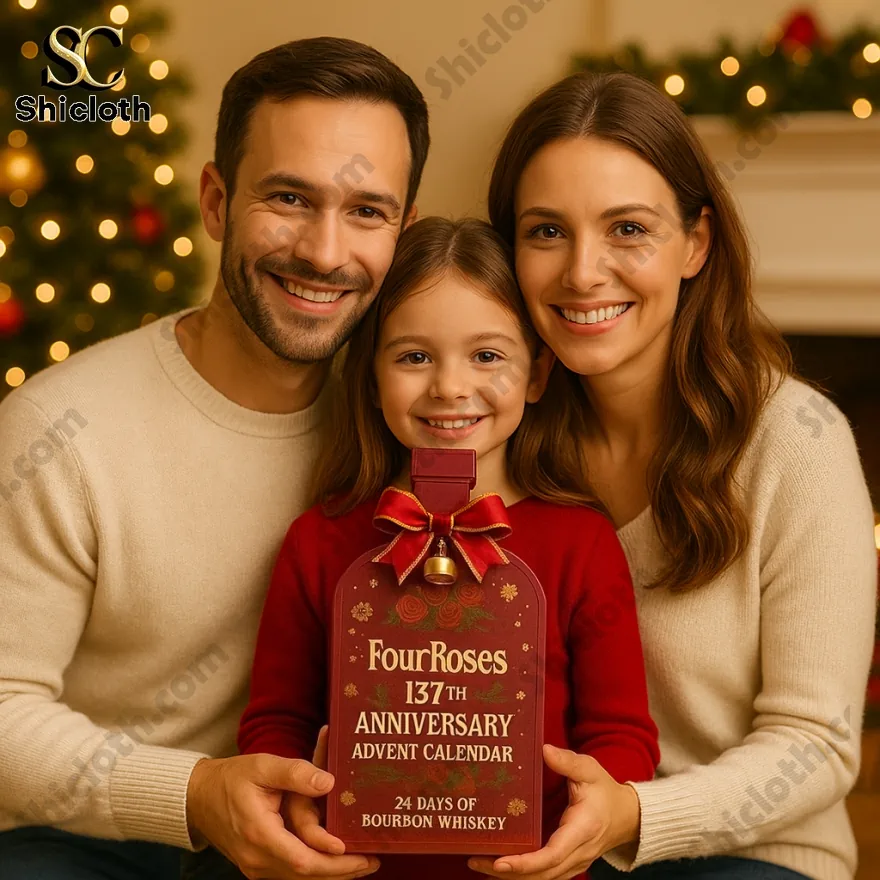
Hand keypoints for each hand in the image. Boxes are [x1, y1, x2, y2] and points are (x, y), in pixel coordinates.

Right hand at [186, 743, 378, 879]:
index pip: (302, 859)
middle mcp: (257, 858)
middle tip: (372, 860)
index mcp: (258, 833)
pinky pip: (291, 873)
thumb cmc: (232, 778)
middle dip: (341, 872)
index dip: (331, 860)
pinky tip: (336, 861)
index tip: (357, 852)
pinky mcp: (258, 865)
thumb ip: (296, 773)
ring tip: (363, 862)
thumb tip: (328, 783)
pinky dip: (316, 870)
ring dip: (331, 873)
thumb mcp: (263, 765)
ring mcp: (256, 866)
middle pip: (305, 875)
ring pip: (300, 879)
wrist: (198, 797)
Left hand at [467, 745, 640, 879]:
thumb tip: (545, 750)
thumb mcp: (590, 771)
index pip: (552, 855)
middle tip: (475, 860)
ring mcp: (573, 864)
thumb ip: (568, 762)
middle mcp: (577, 854)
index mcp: (582, 830)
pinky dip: (522, 875)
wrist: (626, 816)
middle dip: (508, 872)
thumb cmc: (605, 792)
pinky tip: (498, 866)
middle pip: (541, 875)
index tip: (501, 861)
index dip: (526, 863)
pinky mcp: (568, 865)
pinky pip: (543, 876)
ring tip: (479, 863)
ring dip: (510, 876)